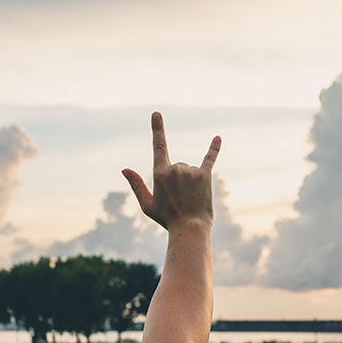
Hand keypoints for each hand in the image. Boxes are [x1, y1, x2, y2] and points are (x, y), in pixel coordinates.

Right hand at [122, 112, 220, 229]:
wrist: (190, 228)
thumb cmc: (167, 219)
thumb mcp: (147, 205)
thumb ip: (136, 185)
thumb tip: (124, 169)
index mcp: (160, 173)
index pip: (158, 145)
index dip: (157, 128)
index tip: (157, 113)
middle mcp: (175, 168)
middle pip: (176, 166)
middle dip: (177, 180)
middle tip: (178, 199)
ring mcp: (191, 171)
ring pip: (189, 168)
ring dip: (189, 180)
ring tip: (189, 198)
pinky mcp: (205, 175)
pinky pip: (209, 158)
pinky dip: (214, 148)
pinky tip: (217, 138)